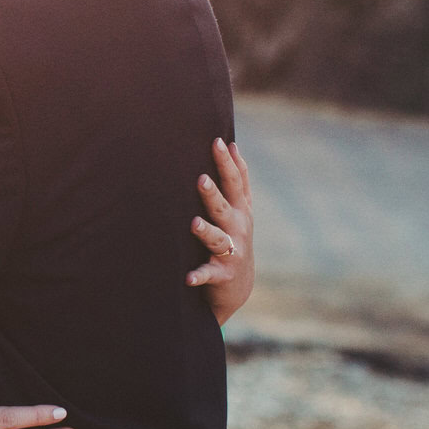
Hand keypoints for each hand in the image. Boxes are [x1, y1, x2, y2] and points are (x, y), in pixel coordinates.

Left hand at [186, 137, 253, 324]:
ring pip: (217, 239)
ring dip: (207, 231)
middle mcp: (238, 228)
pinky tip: (188, 276)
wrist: (238, 286)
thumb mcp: (240, 209)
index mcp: (240, 210)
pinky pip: (209, 273)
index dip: (229, 163)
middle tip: (201, 178)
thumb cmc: (234, 238)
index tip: (219, 142)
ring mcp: (232, 252)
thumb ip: (237, 180)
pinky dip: (199, 275)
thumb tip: (232, 144)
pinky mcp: (222, 274)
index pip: (236, 182)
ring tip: (194, 224)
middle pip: (224, 207)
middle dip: (213, 193)